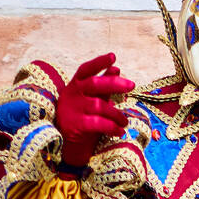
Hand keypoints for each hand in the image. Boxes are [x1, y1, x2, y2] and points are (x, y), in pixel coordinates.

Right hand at [55, 53, 133, 167]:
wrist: (66, 141)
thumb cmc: (81, 115)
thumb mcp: (91, 98)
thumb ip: (103, 84)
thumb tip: (117, 69)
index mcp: (76, 84)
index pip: (86, 70)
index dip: (99, 63)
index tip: (113, 56)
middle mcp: (73, 94)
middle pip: (94, 84)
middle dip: (114, 83)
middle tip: (132, 85)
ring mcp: (73, 109)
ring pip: (100, 106)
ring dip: (117, 114)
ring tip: (125, 122)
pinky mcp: (76, 125)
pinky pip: (99, 124)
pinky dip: (112, 127)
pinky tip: (120, 131)